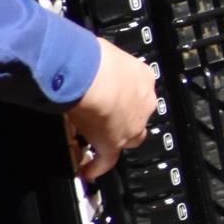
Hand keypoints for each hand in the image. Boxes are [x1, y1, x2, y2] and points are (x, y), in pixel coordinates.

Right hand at [64, 38, 156, 181]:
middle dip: (127, 117)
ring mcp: (131, 124)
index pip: (138, 89)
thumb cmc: (94, 58)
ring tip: (99, 141)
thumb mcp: (102, 53)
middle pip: (139, 115)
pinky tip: (88, 171)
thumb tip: (80, 52)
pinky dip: (98, 166)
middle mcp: (143, 101)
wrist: (94, 77)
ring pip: (130, 137)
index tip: (115, 96)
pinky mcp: (114, 142)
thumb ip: (97, 58)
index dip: (126, 95)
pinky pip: (107, 160)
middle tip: (108, 117)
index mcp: (142, 76)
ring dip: (117, 138)